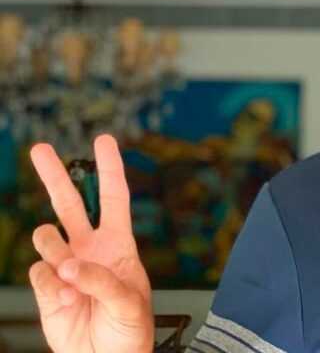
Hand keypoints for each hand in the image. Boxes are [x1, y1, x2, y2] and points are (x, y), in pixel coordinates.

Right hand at [28, 134, 153, 352]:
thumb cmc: (129, 330)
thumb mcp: (129, 303)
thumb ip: (102, 280)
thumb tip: (68, 265)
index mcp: (119, 244)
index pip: (114, 198)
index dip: (109, 169)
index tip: (104, 141)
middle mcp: (90, 249)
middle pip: (69, 203)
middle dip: (54, 175)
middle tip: (40, 149)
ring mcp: (65, 266)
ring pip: (47, 236)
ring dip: (56, 251)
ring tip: (70, 276)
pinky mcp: (46, 287)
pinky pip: (37, 271)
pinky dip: (49, 285)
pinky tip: (65, 299)